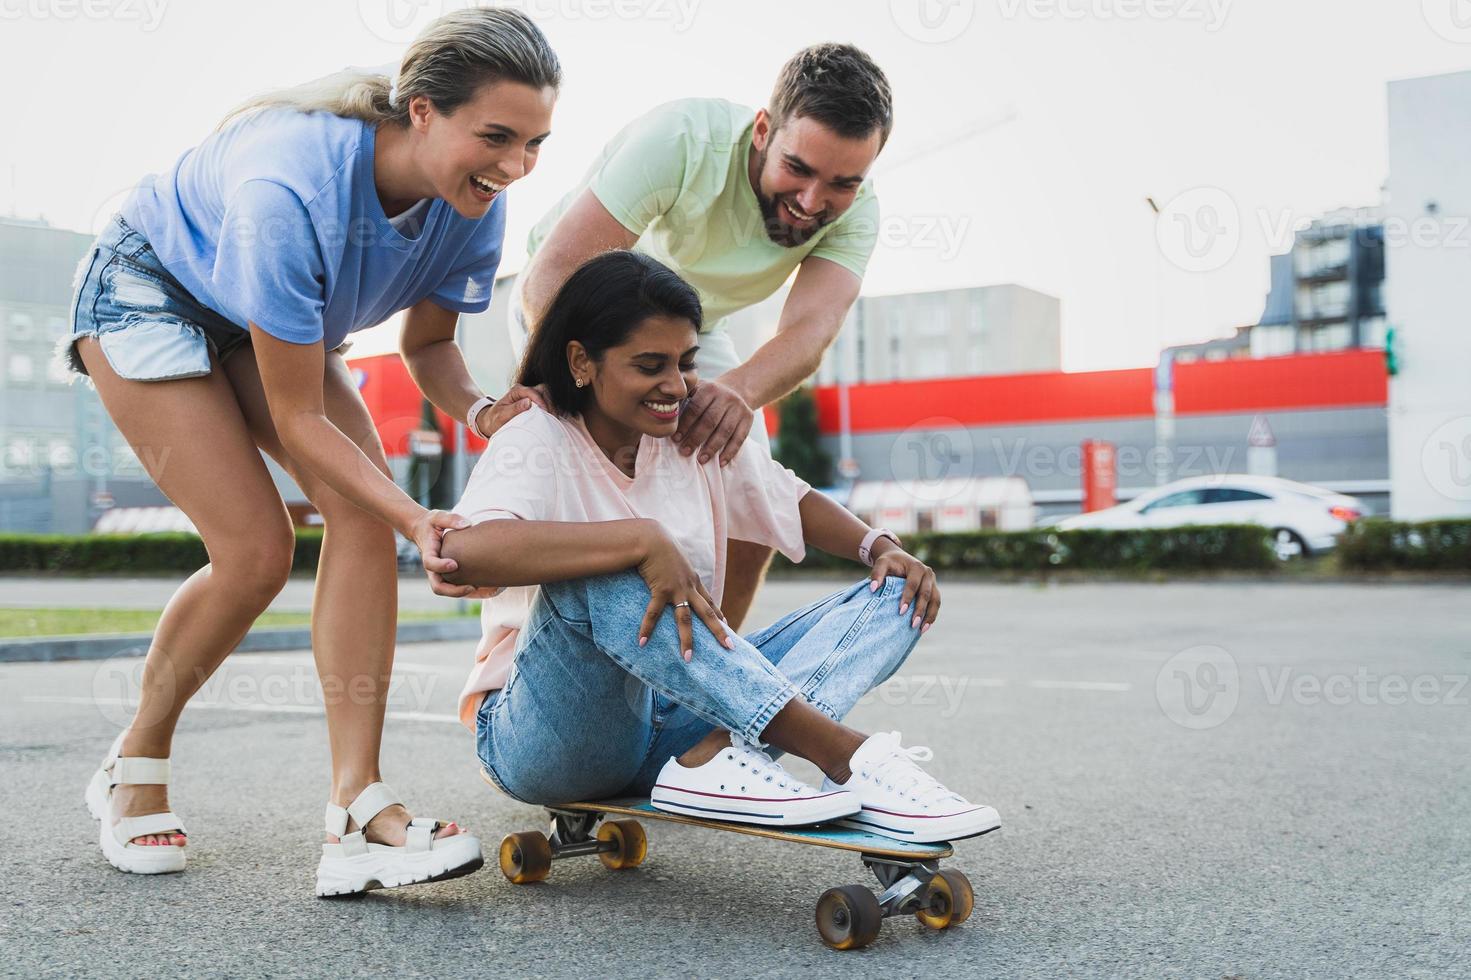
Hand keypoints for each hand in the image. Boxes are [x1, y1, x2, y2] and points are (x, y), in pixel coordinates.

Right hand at [409, 509, 484, 598]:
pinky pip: (456, 587)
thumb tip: (467, 524)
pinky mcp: (448, 575)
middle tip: (471, 586)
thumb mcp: (438, 516)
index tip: (455, 564)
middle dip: (454, 590)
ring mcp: (439, 573)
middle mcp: (432, 568)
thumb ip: (451, 519)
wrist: (423, 530)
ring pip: (447, 591)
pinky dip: (469, 591)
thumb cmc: (432, 523)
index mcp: (428, 553)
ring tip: (483, 590)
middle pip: (437, 587)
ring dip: (463, 593)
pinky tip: (486, 588)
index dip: (440, 566)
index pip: (430, 564)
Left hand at [475, 383, 551, 439]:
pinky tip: (553, 418)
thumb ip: (514, 408)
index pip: (533, 392)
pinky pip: (546, 402)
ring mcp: (530, 396)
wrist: (490, 422)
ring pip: (546, 395)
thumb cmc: (494, 419)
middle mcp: (524, 391)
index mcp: (516, 391)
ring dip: (552, 405)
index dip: (541, 401)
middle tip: (553, 415)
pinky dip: (550, 409)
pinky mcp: (533, 403)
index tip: (545, 412)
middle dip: (550, 401)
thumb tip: (529, 402)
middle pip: (543, 390)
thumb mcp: (502, 415)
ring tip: (554, 418)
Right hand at [635, 522, 734, 660]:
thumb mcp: (674, 558)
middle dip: (719, 632)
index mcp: (693, 581)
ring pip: (685, 619)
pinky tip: (642, 642)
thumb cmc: (660, 546)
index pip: (710, 602)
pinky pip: (654, 613)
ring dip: (686, 640)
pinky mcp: (661, 590)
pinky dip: (647, 628)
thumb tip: (670, 573)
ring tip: (688, 658)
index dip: (719, 615)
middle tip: (729, 648)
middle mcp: (689, 587)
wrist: (652, 538)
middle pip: (708, 614)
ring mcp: (677, 589)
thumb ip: (675, 569)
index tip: (727, 627)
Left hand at [673, 379, 753, 466]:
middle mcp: (726, 397)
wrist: (737, 389)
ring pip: (724, 431)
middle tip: (684, 452)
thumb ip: (684, 399)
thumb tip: (666, 416)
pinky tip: (721, 462)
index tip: (675, 439)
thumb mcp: (697, 389)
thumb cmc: (708, 396)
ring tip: (701, 459)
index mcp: (710, 389)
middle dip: (696, 438)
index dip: (685, 425)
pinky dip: (730, 451)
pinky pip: (739, 438)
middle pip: (710, 421)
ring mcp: (739, 408)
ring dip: (712, 448)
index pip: (695, 409)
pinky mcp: (748, 418)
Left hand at [868, 544, 940, 632]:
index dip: (908, 597)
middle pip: (926, 594)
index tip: (900, 611)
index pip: (913, 584)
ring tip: (921, 630)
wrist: (899, 558)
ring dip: (930, 616)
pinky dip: (931, 615)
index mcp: (916, 567)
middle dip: (920, 610)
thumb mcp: (881, 563)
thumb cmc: (889, 562)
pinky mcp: (934, 589)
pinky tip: (924, 627)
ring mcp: (933, 582)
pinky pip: (936, 604)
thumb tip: (873, 589)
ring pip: (935, 600)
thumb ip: (877, 574)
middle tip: (912, 624)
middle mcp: (928, 573)